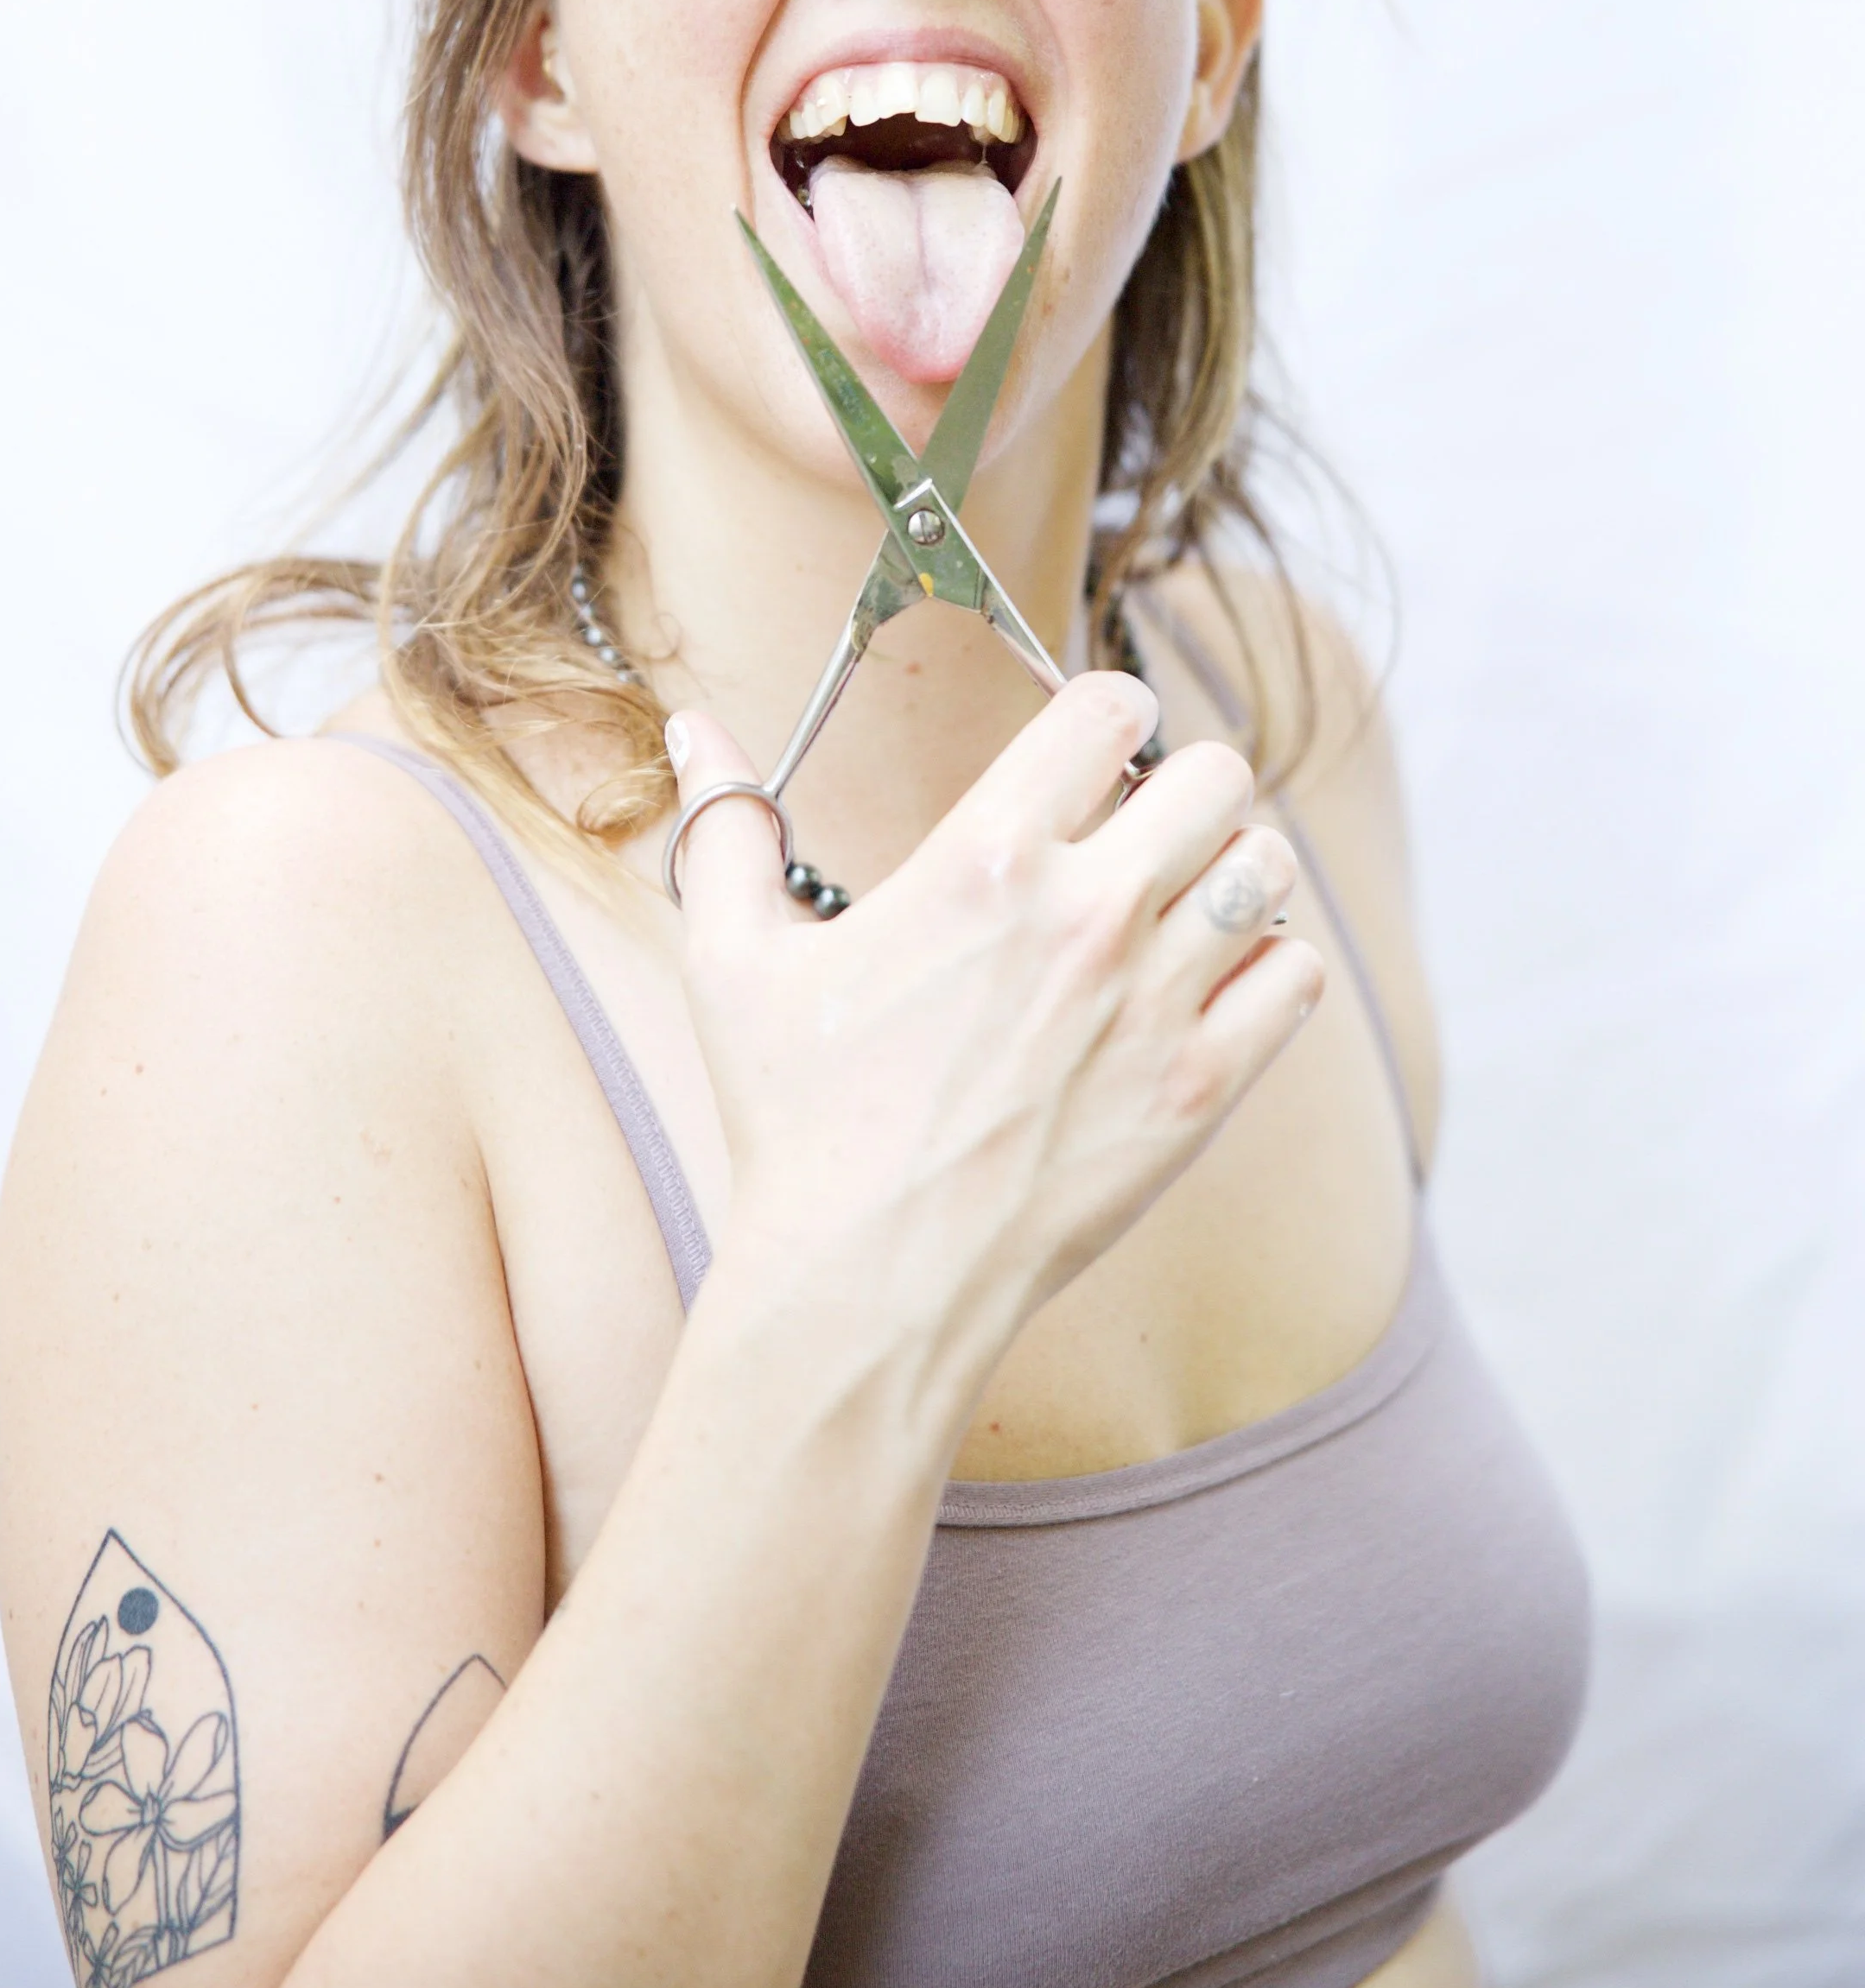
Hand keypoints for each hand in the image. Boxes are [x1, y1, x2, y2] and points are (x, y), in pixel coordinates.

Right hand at [665, 675, 1323, 1402]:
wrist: (869, 1281)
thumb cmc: (796, 1122)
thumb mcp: (733, 963)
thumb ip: (725, 830)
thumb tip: (692, 729)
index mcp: (985, 859)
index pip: (1110, 707)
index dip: (1108, 713)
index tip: (1092, 752)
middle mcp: (1088, 914)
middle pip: (1218, 773)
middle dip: (1184, 785)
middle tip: (1144, 829)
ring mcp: (1155, 1002)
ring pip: (1266, 866)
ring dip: (1233, 870)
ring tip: (1187, 905)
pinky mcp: (1198, 1088)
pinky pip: (1296, 978)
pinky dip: (1269, 970)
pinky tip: (1214, 988)